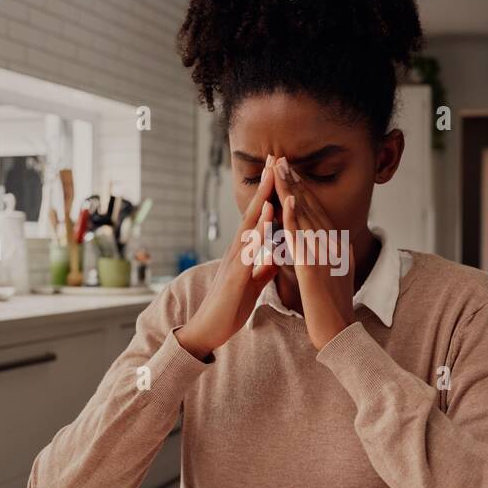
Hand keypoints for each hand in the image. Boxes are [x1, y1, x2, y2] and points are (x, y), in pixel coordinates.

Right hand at [176, 156, 280, 359]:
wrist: (209, 330)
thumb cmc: (230, 306)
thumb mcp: (252, 284)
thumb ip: (262, 268)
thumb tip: (273, 257)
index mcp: (244, 251)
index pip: (259, 216)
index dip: (269, 194)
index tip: (278, 171)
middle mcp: (237, 250)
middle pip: (253, 211)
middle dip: (264, 185)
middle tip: (274, 157)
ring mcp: (234, 260)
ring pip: (250, 225)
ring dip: (261, 201)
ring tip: (272, 177)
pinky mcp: (235, 275)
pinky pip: (248, 249)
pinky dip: (258, 232)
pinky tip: (267, 218)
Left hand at [272, 156, 356, 350]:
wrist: (340, 335)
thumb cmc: (333, 312)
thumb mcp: (334, 277)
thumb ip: (329, 256)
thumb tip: (326, 242)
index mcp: (338, 247)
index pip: (318, 213)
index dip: (304, 190)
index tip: (291, 171)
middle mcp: (335, 247)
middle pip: (312, 208)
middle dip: (296, 182)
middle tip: (282, 159)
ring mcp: (326, 257)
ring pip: (306, 217)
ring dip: (292, 191)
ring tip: (281, 169)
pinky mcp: (315, 270)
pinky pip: (302, 240)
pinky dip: (293, 219)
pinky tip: (285, 202)